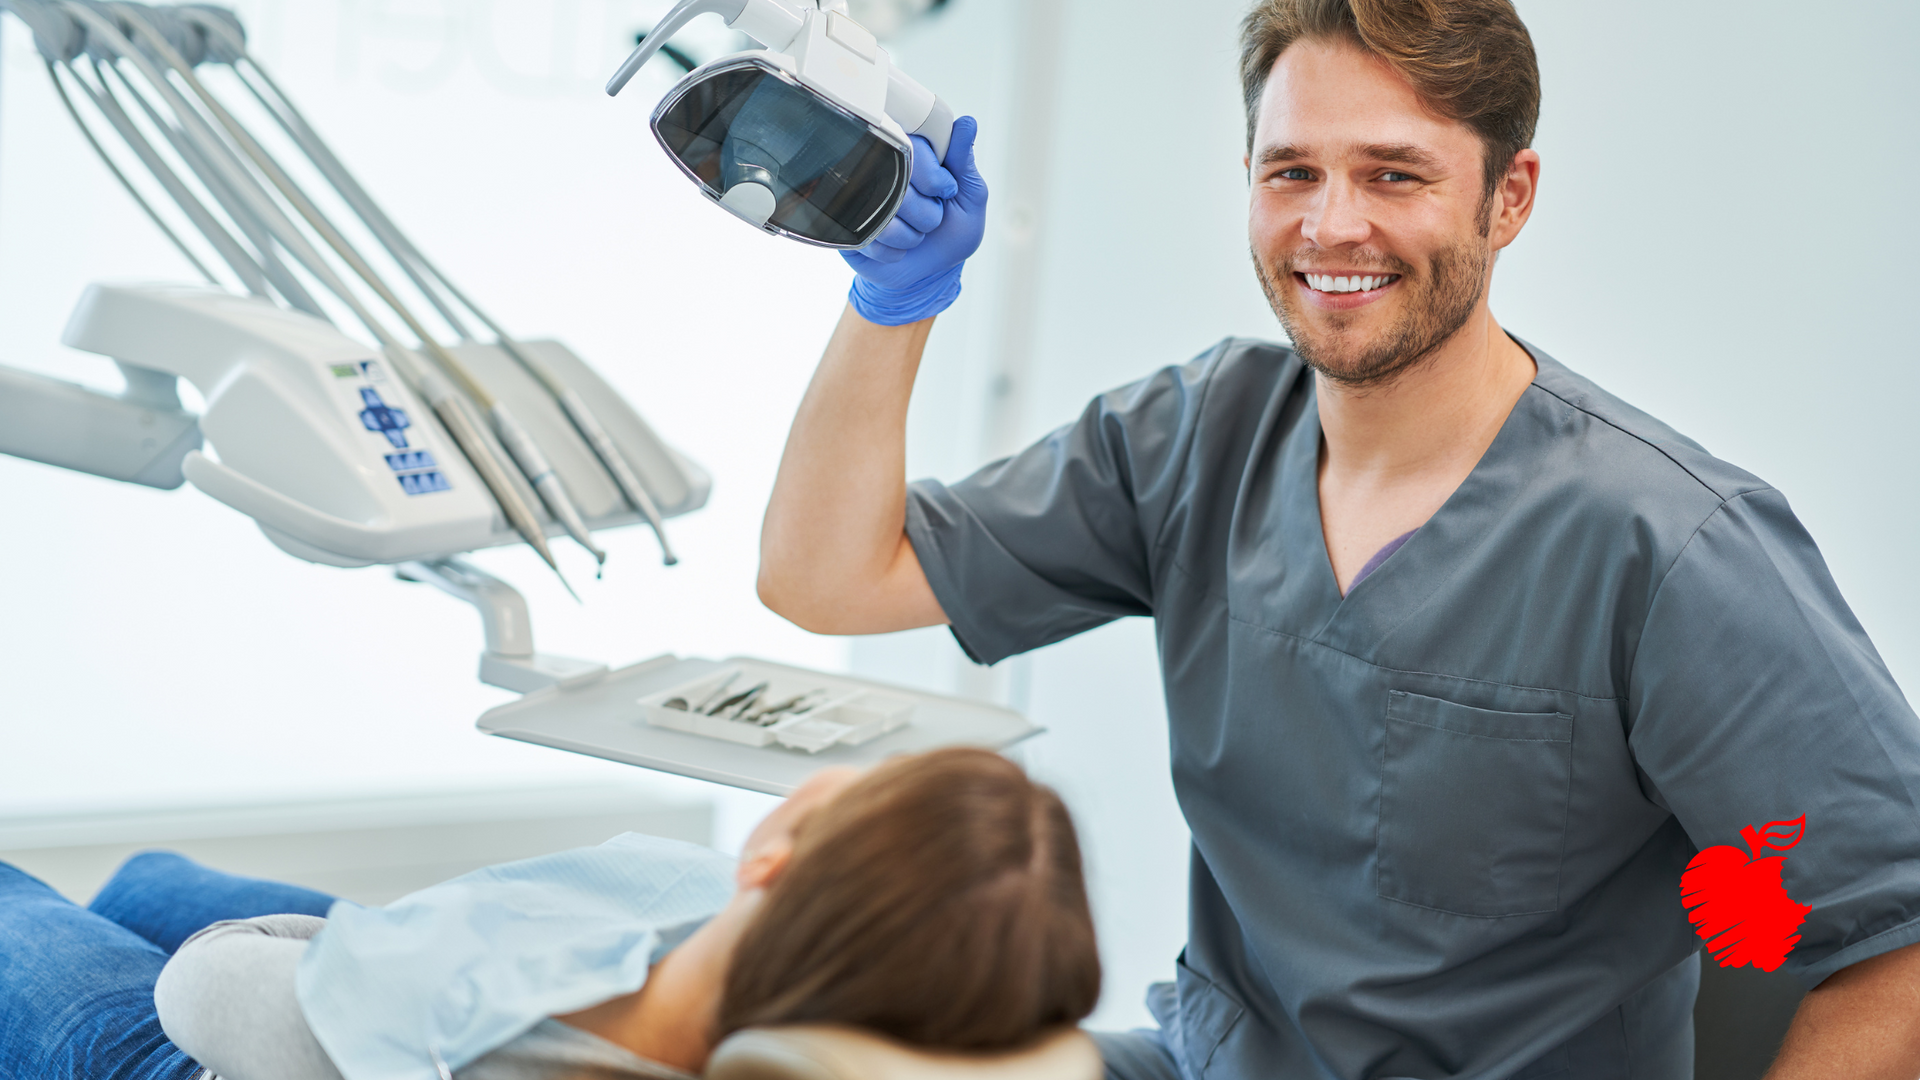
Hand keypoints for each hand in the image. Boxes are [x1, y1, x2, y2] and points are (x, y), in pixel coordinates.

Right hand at [842, 116, 987, 324]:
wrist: (926, 274)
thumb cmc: (950, 232)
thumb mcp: (969, 197)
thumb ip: (964, 163)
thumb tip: (967, 123)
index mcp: (911, 153)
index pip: (914, 146)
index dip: (933, 176)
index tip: (945, 192)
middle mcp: (880, 168)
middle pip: (895, 178)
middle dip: (925, 212)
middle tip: (933, 219)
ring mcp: (857, 196)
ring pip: (880, 211)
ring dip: (908, 235)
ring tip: (915, 235)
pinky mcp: (844, 225)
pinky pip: (866, 237)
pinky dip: (890, 251)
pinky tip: (896, 249)